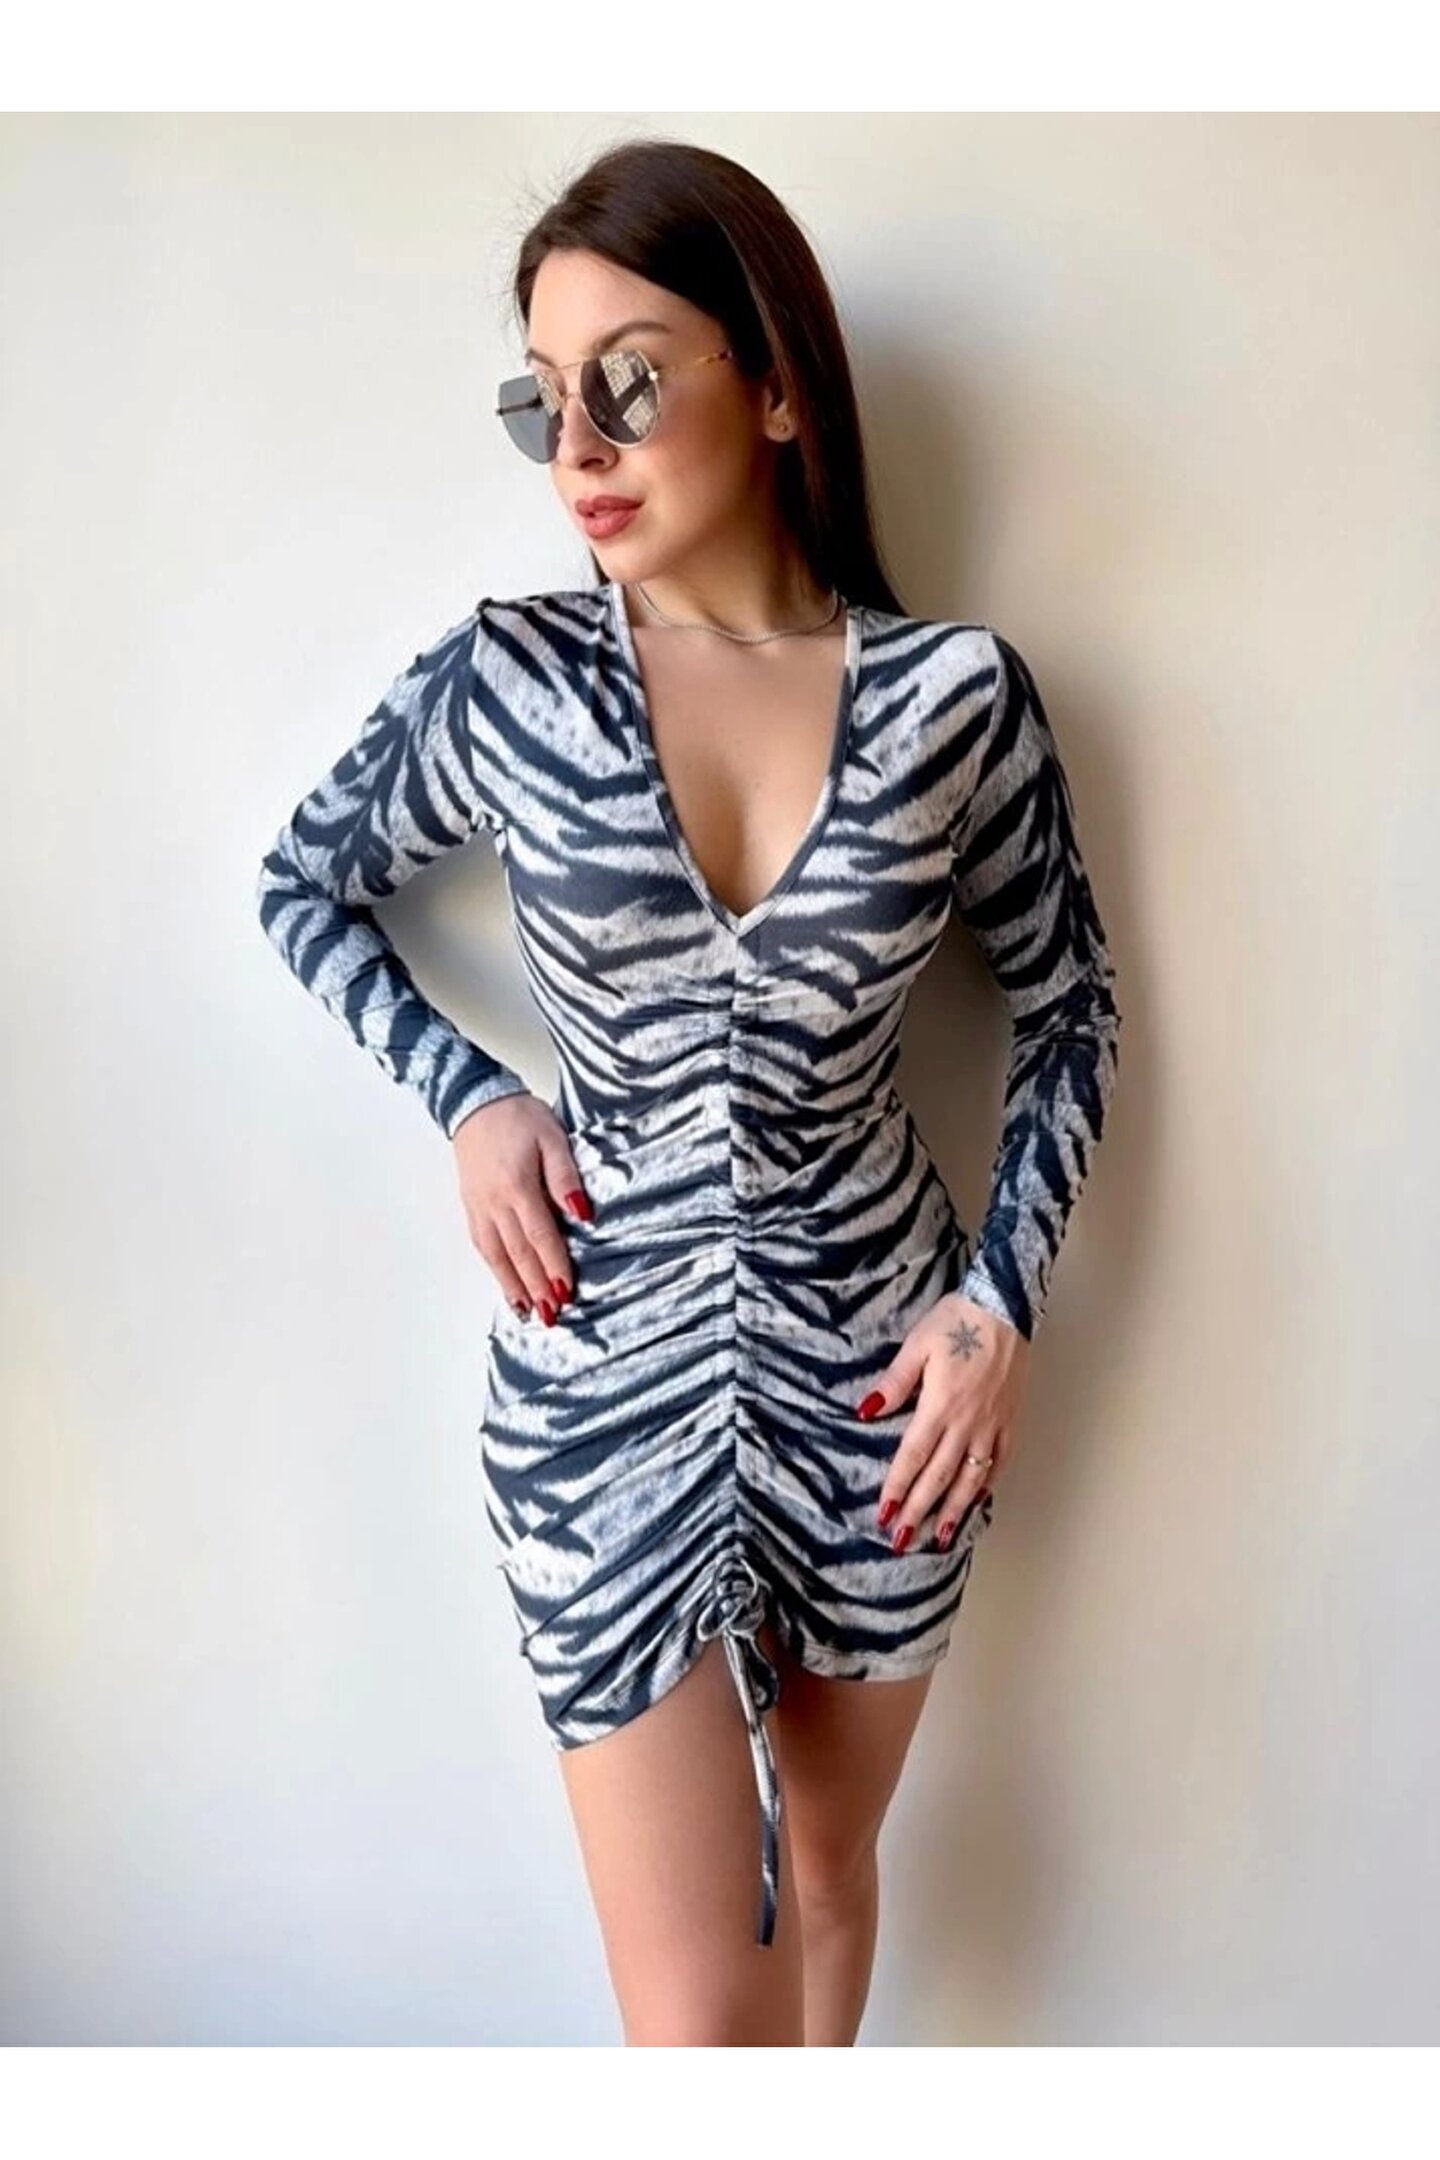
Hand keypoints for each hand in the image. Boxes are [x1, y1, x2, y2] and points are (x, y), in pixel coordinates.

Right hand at [451, 1093, 593, 1326]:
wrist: (476, 1104)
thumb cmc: (518, 1117)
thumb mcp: (552, 1137)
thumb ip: (565, 1177)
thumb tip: (581, 1213)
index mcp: (517, 1186)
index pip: (540, 1236)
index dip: (555, 1265)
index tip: (568, 1290)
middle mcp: (495, 1203)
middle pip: (518, 1254)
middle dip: (537, 1287)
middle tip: (552, 1314)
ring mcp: (479, 1208)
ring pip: (497, 1256)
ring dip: (514, 1287)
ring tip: (530, 1312)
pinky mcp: (471, 1208)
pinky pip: (483, 1246)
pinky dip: (496, 1271)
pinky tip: (507, 1287)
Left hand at [857, 1292, 1028, 1550]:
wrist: (1004, 1307)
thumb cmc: (957, 1321)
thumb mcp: (916, 1346)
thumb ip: (894, 1383)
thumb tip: (865, 1411)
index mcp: (939, 1406)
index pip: (913, 1457)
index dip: (898, 1488)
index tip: (886, 1515)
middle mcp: (966, 1423)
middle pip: (939, 1476)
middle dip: (920, 1511)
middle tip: (904, 1540)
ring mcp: (992, 1424)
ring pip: (972, 1476)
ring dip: (954, 1509)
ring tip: (942, 1535)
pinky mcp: (1009, 1418)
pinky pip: (999, 1459)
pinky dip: (988, 1483)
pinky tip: (978, 1499)